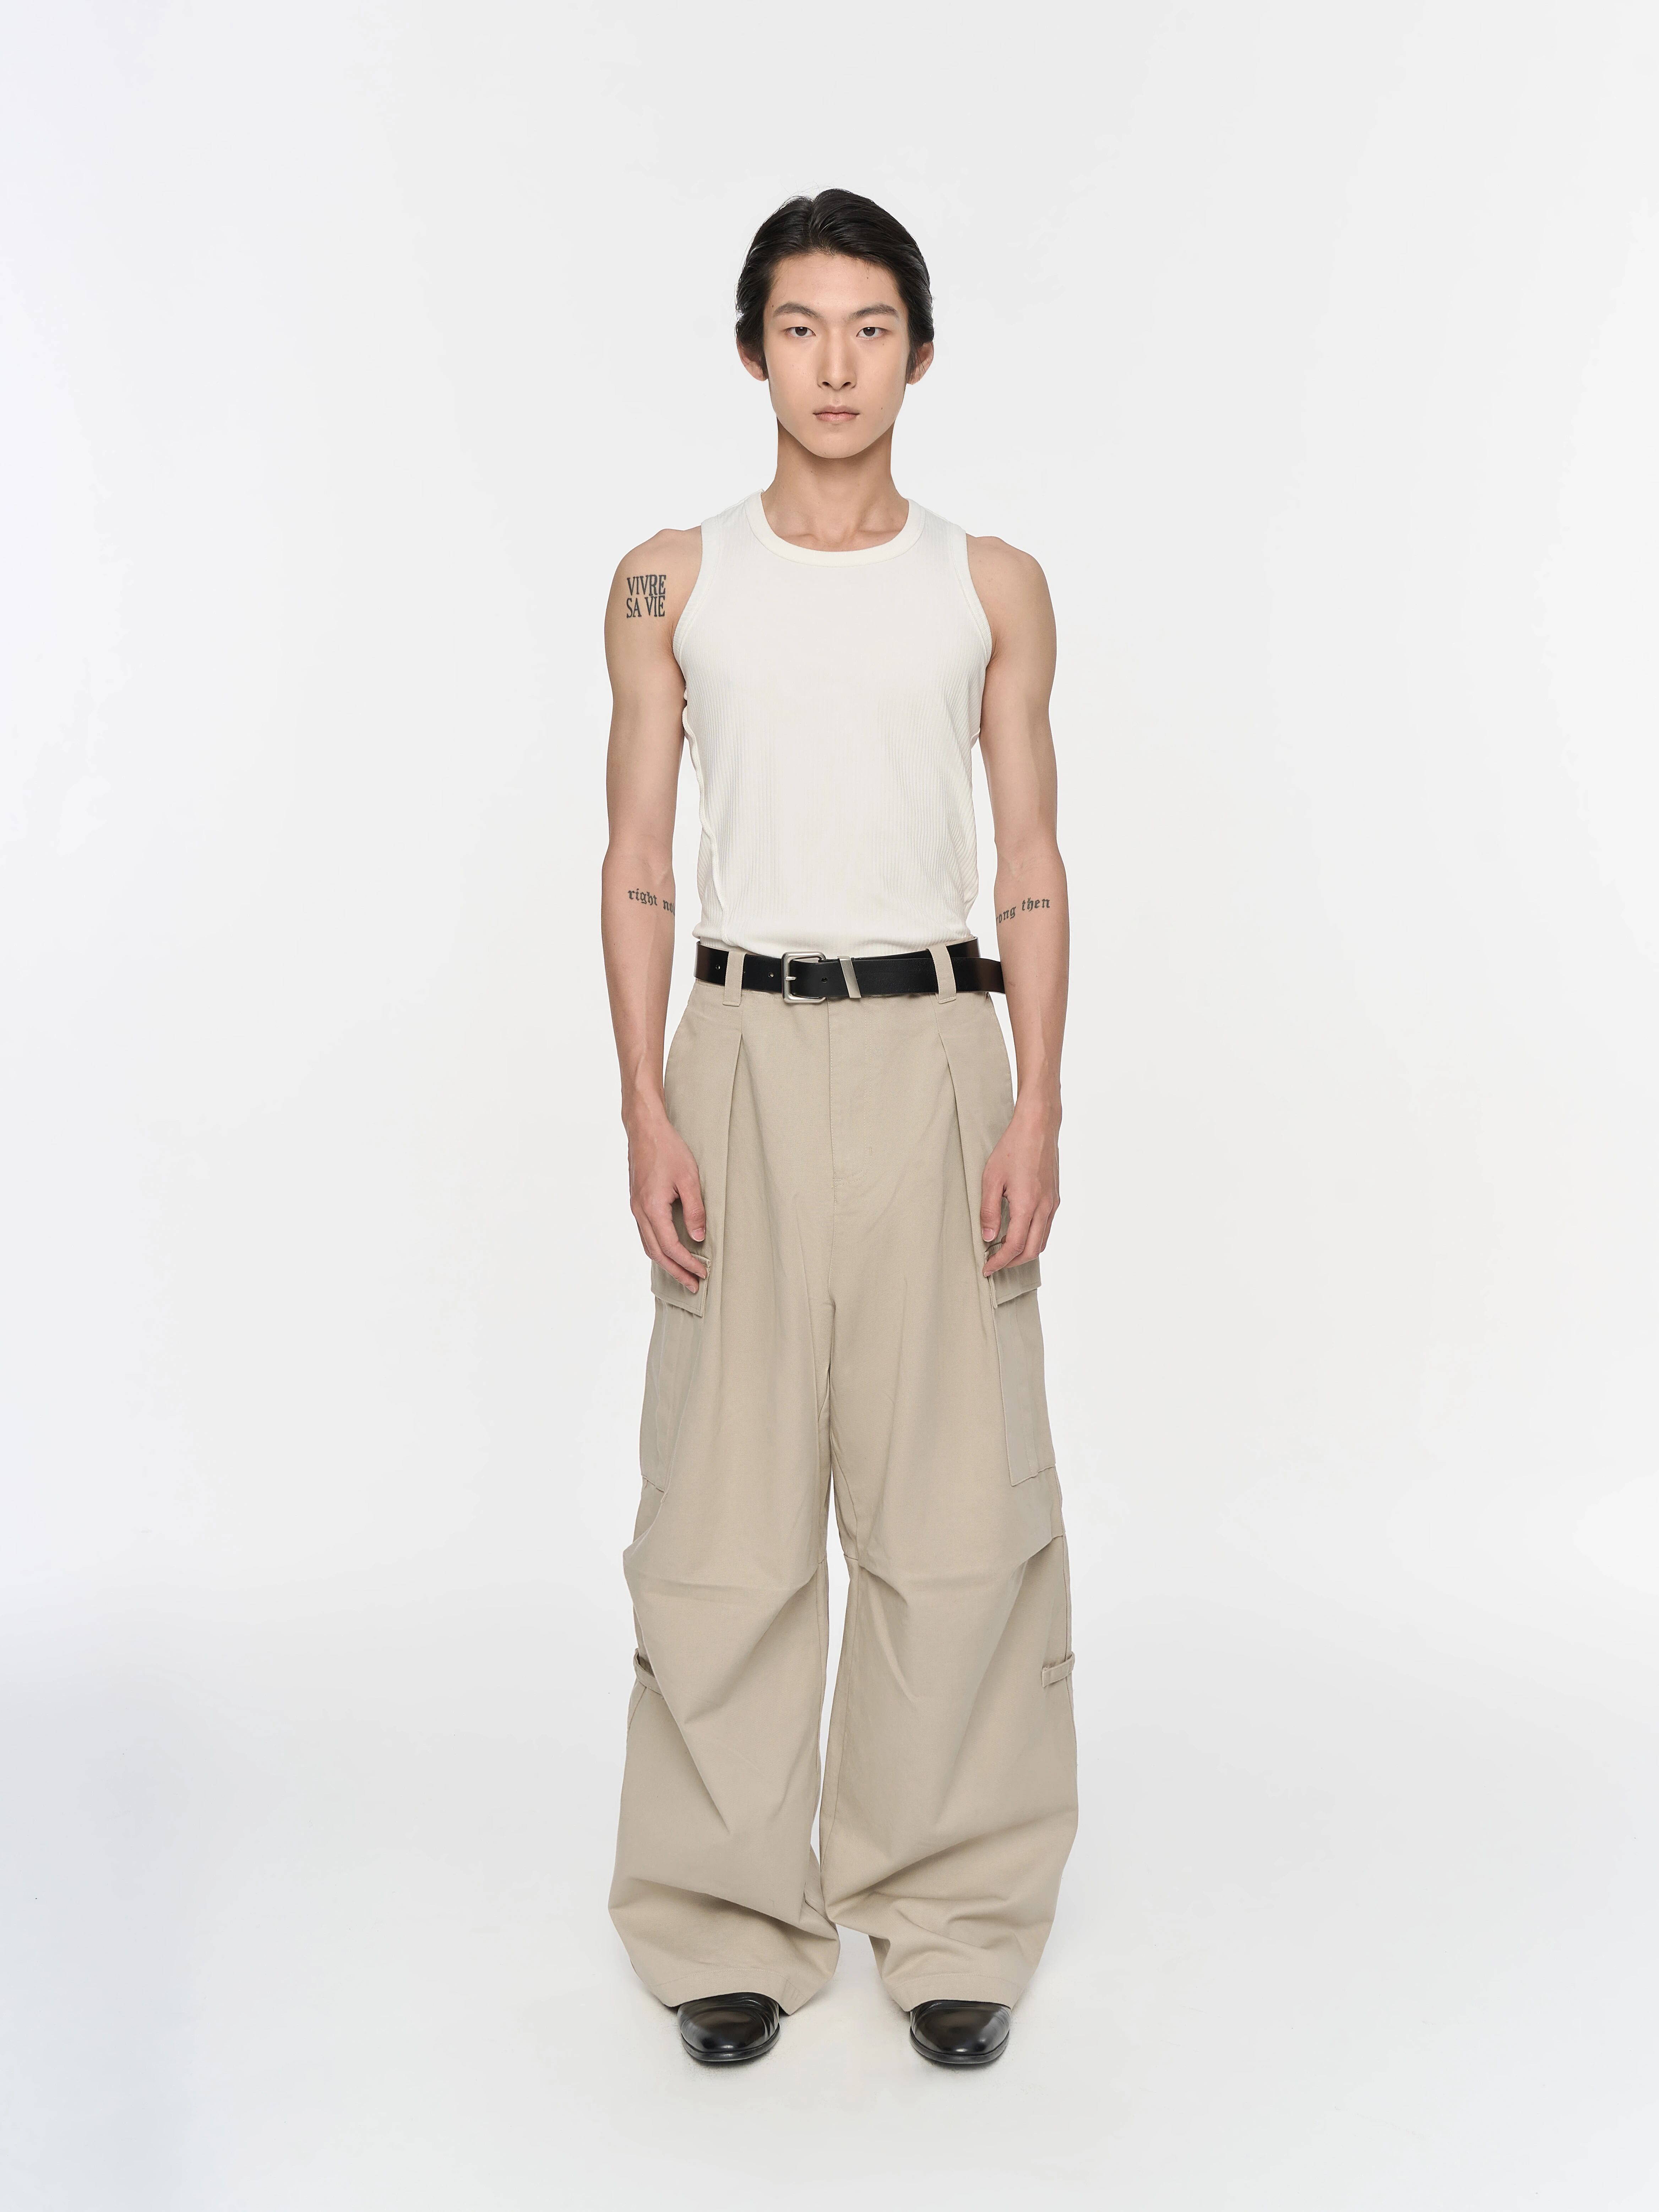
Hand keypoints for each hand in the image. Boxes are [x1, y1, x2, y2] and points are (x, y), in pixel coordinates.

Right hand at [627, 1108, 707, 1290]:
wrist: (645, 1130)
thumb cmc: (668, 1149)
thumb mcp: (689, 1178)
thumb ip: (695, 1210)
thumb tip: (699, 1237)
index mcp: (652, 1207)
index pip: (670, 1246)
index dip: (687, 1263)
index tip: (703, 1273)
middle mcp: (639, 1212)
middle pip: (656, 1253)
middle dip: (676, 1271)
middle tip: (693, 1285)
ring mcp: (635, 1208)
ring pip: (648, 1245)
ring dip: (666, 1263)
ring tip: (683, 1274)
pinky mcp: (637, 1203)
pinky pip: (646, 1234)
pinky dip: (658, 1248)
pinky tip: (669, 1252)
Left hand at [980, 1096, 1059, 1275]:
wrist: (1038, 1128)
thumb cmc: (1013, 1148)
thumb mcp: (991, 1179)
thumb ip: (989, 1210)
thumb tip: (987, 1237)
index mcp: (1027, 1205)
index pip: (1014, 1246)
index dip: (999, 1262)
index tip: (987, 1268)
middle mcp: (1044, 1208)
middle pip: (1031, 1250)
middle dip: (1012, 1263)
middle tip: (994, 1264)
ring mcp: (1052, 1204)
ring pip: (1041, 1241)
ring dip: (1023, 1252)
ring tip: (1004, 1251)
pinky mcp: (1055, 1198)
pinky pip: (1046, 1228)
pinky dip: (1032, 1238)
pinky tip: (1018, 1232)